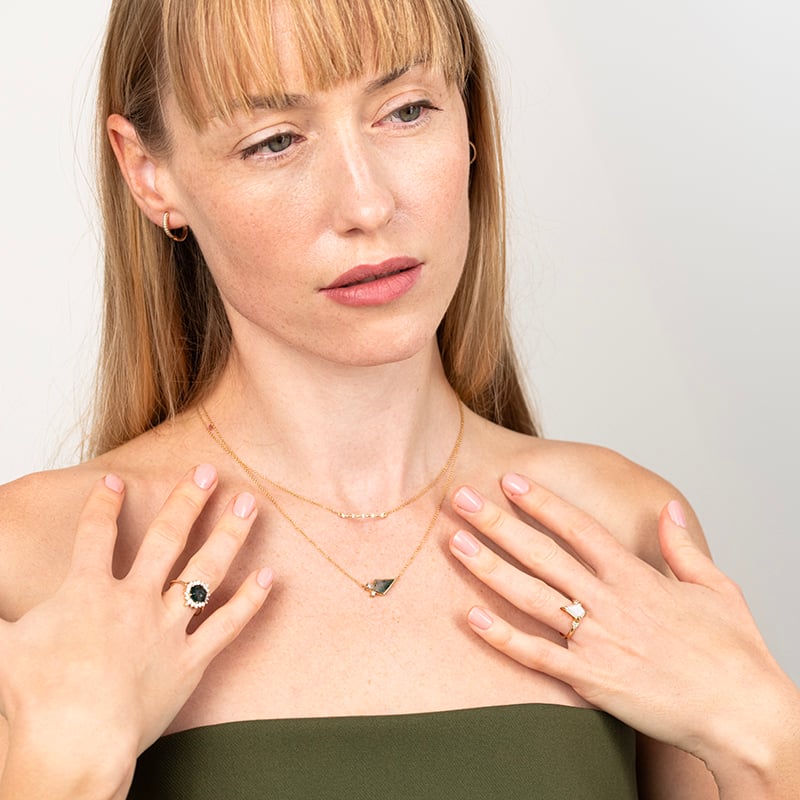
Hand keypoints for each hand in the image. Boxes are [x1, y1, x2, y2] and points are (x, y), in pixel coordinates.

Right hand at [0, 466, 272, 793]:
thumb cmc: (32, 700)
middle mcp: (134, 600)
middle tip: (207, 472)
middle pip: (166, 538)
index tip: (114, 482)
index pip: (96, 535)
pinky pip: (228, 625)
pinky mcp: (190, 662)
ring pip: (206, 569)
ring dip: (230, 532)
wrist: (73, 744)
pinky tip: (270, 576)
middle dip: (188, 500)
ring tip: (250, 502)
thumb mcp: (0, 645)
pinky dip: (251, 601)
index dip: (103, 505)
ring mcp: (167, 629)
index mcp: (88, 592)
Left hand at [448, 473, 796, 772]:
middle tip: (461, 498)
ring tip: (455, 543)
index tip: (511, 480)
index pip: (578, 528)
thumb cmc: (735, 653)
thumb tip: (669, 510)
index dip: (541, 502)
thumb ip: (684, 547)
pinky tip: (471, 618)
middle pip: (541, 554)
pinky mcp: (589, 680)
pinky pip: (535, 656)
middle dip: (497, 522)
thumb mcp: (717, 588)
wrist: (743, 716)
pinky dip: (501, 637)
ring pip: (530, 596)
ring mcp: (596, 641)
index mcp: (636, 577)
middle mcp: (609, 603)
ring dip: (488, 568)